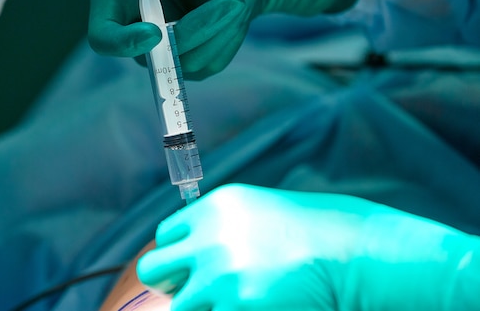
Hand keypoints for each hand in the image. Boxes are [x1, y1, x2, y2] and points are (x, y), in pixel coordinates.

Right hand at [88, 0, 360, 79]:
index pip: (101, 35)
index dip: (119, 40)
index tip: (155, 32)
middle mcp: (139, 29)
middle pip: (153, 56)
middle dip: (199, 30)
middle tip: (235, 0)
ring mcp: (170, 50)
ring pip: (190, 63)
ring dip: (223, 31)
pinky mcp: (201, 59)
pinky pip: (214, 63)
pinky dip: (232, 37)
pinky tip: (240, 8)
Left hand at [137, 184, 479, 310]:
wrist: (355, 251)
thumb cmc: (312, 232)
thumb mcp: (257, 213)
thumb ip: (218, 228)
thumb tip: (190, 255)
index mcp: (215, 208)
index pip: (164, 235)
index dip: (177, 255)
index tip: (189, 267)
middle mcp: (210, 238)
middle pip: (153, 270)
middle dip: (171, 283)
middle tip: (196, 292)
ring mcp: (223, 275)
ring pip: (180, 306)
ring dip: (201, 306)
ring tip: (237, 299)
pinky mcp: (239, 306)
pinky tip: (258, 303)